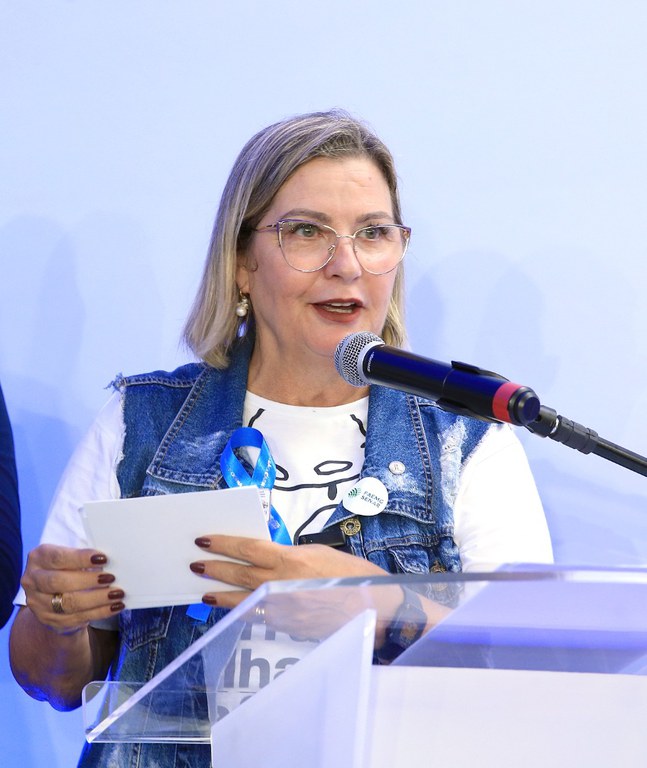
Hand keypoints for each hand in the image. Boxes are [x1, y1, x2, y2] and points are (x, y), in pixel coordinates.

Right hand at [21, 544, 124, 633]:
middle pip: (59, 582)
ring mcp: (38, 602)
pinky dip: (99, 612)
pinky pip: (76, 618)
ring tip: (117, 594)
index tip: (103, 558)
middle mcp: (33, 580)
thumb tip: (110, 560)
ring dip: (97, 599)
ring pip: (68, 603)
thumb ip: (85, 557)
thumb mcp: (72, 556)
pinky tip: (114, 607)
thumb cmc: (69, 567)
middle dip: (88, 580)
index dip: (81, 558)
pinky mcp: (49, 620)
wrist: (53, 593)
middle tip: (111, 578)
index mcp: (39, 557)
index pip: (59, 557)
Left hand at [189, 535, 402, 639]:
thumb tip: (270, 558)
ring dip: (222, 595)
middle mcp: (283, 584)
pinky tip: (235, 610)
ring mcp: (284, 609)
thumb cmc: (353, 575)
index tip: (204, 540)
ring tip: (204, 592)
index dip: (224, 544)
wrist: (376, 608)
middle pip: (240, 575)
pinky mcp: (290, 628)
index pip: (248, 548)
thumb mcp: (320, 553)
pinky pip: (261, 618)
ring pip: (244, 601)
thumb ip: (291, 555)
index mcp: (291, 559)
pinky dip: (244, 612)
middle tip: (195, 565)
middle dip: (215, 569)